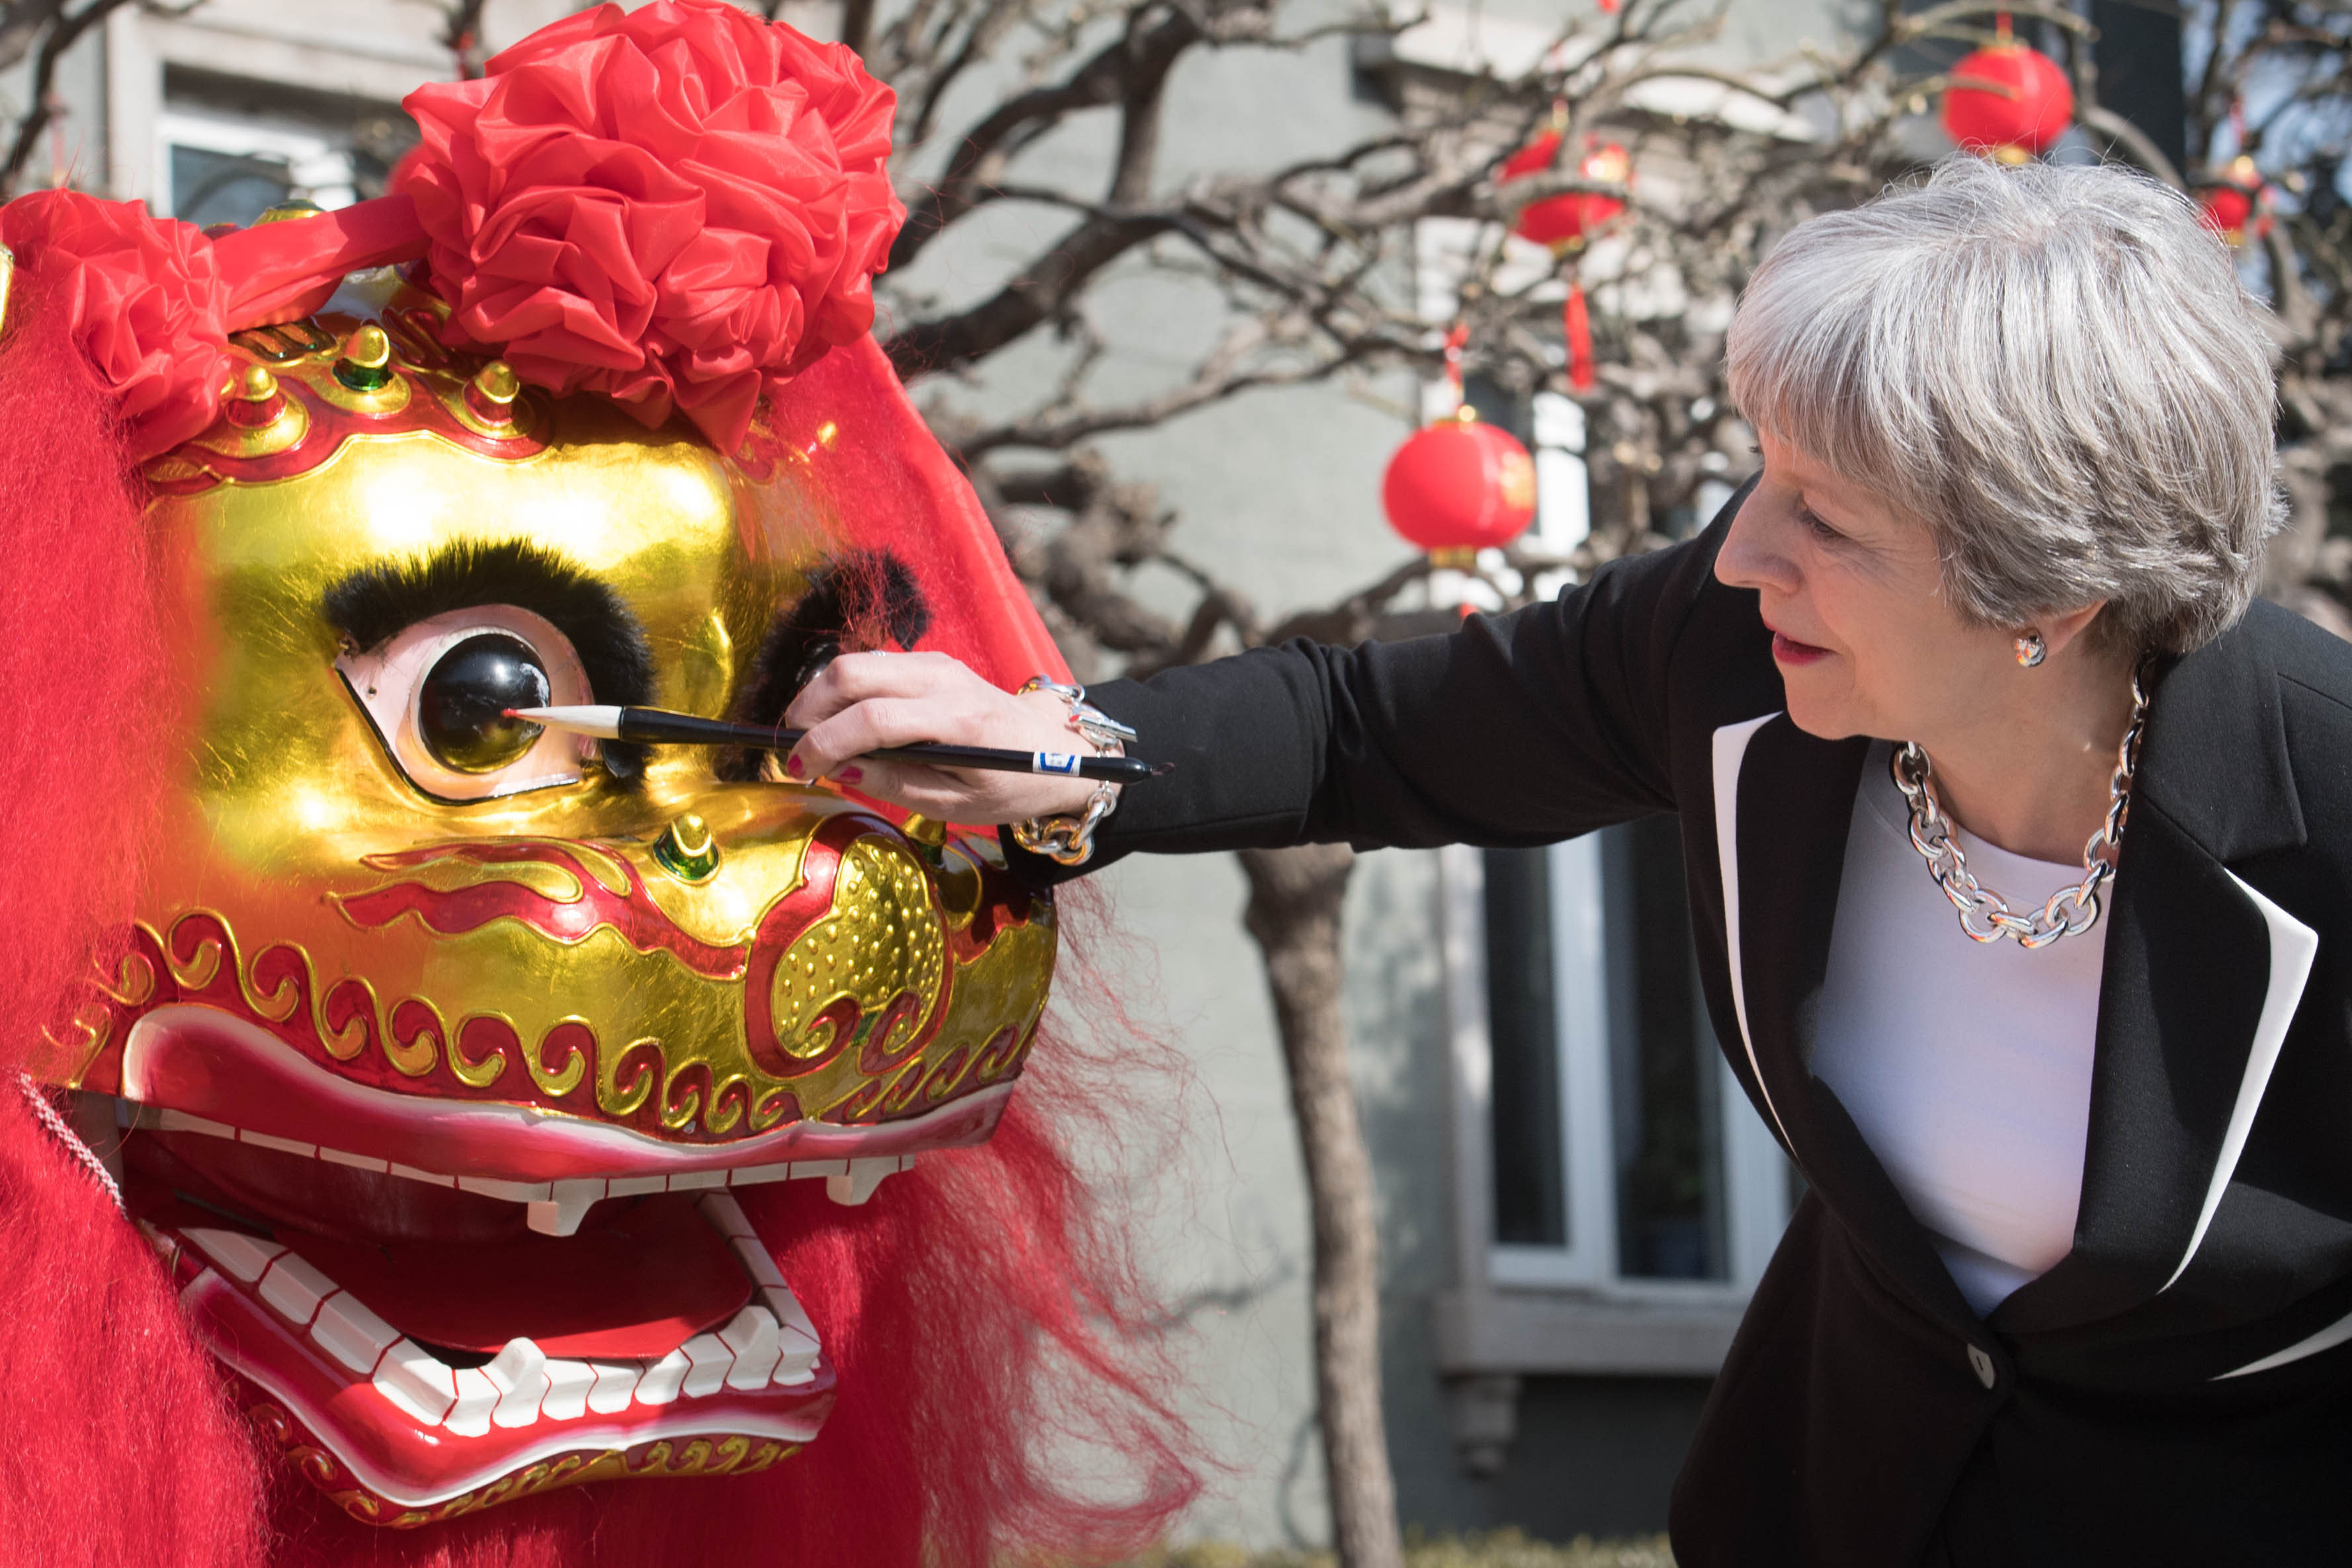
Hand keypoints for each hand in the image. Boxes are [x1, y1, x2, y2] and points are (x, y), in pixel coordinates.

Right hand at [781, 651, 1107, 823]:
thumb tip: (838, 768)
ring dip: (819, 696)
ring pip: (856, 662)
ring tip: (807, 736)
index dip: (823, 743)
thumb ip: (896, 784)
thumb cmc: (1012, 783)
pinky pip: (873, 665)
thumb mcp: (957, 804)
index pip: (872, 719)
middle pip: (851, 673)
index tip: (795, 767)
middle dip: (808, 709)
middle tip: (790, 748)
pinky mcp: (931, 661)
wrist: (1055, 748)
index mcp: (957, 721)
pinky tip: (838, 722)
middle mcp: (944, 679)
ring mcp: (937, 663)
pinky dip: (843, 690)